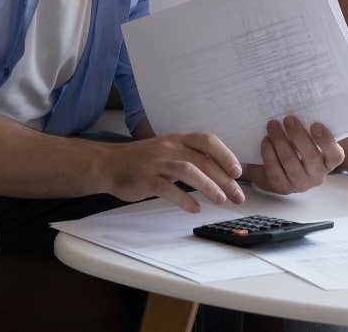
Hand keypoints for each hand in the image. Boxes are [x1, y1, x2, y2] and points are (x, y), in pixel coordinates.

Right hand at [101, 132, 244, 212]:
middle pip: (202, 160)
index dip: (225, 154)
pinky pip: (167, 187)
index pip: (207, 140)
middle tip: (238, 196)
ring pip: (188, 169)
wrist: (109, 163)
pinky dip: (183, 199)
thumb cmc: (143, 160)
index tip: (238, 171)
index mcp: (178, 139)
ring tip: (221, 200)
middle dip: (224, 179)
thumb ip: (189, 157)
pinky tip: (194, 209)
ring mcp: (157, 162)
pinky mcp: (146, 178)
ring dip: (208, 185)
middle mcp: (170, 147)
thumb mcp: (168, 151)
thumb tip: (218, 172)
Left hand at [243, 116, 343, 194]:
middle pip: (310, 156)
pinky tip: (266, 141)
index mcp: (329, 161)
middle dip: (297, 135)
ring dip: (280, 141)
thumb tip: (301, 102)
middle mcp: (317, 175)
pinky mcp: (283, 187)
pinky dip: (269, 154)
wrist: (282, 169)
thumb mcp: (308, 138)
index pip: (335, 155)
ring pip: (290, 162)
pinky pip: (275, 171)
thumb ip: (308, 127)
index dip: (326, 141)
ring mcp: (300, 183)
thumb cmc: (299, 147)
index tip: (315, 125)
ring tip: (272, 125)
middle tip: (287, 118)